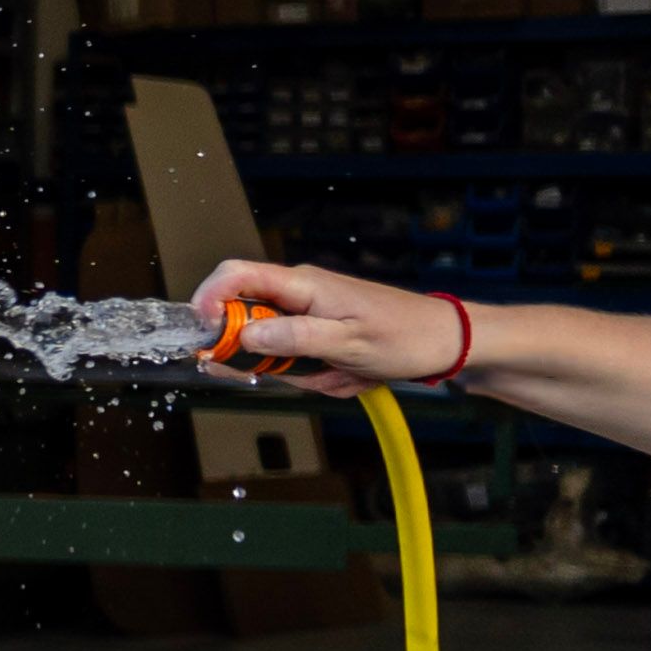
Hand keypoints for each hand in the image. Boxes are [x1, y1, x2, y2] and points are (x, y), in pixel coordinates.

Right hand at [191, 259, 473, 392]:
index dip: (208, 300)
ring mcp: (309, 313)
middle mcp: (299, 294)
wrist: (447, 340)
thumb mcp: (347, 343)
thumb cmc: (405, 336)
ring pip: (272, 348)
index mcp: (302, 285)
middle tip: (298, 374)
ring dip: (299, 372)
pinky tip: (345, 375)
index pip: (235, 275)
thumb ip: (293, 339)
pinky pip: (297, 357)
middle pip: (246, 321)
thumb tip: (242, 336)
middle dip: (264, 358)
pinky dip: (316, 374)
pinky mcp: (319, 331)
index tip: (203, 335)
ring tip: (339, 374)